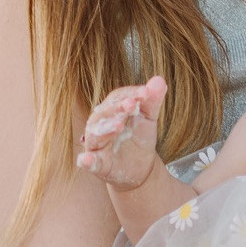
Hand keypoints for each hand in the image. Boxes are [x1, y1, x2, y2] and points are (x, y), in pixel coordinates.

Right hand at [76, 76, 167, 192]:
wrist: (140, 166)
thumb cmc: (139, 137)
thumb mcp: (148, 118)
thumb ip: (152, 100)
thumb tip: (160, 80)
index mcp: (111, 109)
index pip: (117, 97)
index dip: (131, 94)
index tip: (147, 92)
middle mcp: (99, 124)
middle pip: (105, 113)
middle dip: (117, 108)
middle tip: (131, 104)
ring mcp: (96, 144)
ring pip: (96, 135)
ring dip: (105, 129)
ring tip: (118, 125)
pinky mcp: (97, 164)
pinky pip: (89, 162)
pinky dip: (86, 161)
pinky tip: (86, 160)